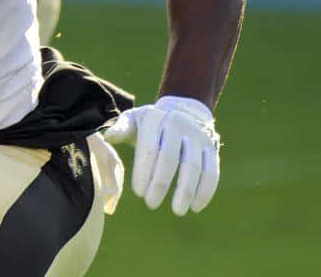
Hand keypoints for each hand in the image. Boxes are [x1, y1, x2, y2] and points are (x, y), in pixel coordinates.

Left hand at [104, 95, 220, 214]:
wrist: (184, 110)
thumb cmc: (151, 123)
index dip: (144, 172)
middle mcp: (178, 125)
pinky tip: (196, 206)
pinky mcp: (212, 147)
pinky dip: (205, 191)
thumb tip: (108, 136)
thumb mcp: (134, 119)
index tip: (139, 193)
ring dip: (186, 191)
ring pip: (194, 167)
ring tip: (177, 211)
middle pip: (171, 159)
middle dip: (161, 184)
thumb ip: (121, 128)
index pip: (149, 149)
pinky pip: (211, 171)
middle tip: (151, 204)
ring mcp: (198, 136)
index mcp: (155, 119)